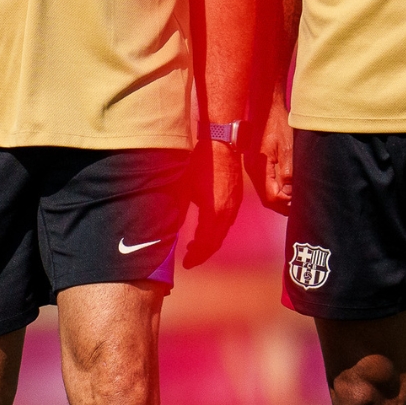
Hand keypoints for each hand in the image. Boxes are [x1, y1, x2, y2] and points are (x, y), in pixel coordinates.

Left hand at [184, 142, 242, 267]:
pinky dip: (216, 230)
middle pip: (216, 241)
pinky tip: (206, 228)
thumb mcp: (184, 187)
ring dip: (210, 242)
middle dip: (202, 253)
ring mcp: (234, 205)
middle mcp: (228, 212)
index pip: (206, 243)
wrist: (222, 141)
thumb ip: (179, 210)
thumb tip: (169, 229)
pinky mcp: (236, 198)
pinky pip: (227, 222)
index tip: (186, 263)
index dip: (195, 256)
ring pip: (222, 232)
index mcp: (214, 212)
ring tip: (194, 246)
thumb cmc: (200, 162)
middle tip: (189, 259)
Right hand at [244, 111, 292, 214]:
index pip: (271, 198)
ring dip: (279, 198)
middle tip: (299, 205)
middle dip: (283, 205)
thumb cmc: (278, 124)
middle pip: (266, 198)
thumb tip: (290, 194)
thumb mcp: (288, 149)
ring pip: (265, 192)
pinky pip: (264, 183)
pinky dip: (275, 189)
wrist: (266, 106)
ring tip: (295, 197)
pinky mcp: (255, 163)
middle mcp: (252, 170)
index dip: (286, 204)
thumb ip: (288, 174)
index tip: (300, 202)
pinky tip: (286, 187)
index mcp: (259, 168)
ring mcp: (252, 167)